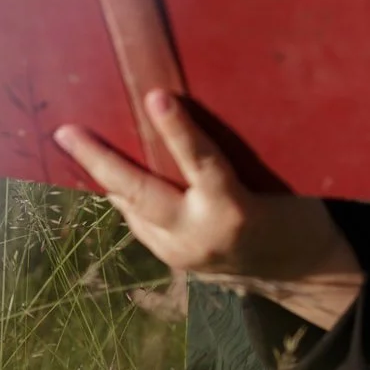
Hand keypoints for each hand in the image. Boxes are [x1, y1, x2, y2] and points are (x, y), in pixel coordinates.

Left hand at [53, 90, 363, 322]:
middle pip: (141, 194)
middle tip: (66, 131)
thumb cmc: (296, 212)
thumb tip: (190, 117)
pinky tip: (108, 174)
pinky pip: (140, 221)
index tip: (155, 96)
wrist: (303, 273)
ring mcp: (181, 254)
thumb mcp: (275, 181)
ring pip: (132, 209)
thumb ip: (235, 159)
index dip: (178, 129)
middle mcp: (200, 236)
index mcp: (235, 211)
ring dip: (104, 177)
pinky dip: (125, 196)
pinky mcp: (173, 262)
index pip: (201, 163)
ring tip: (75, 142)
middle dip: (99, 161)